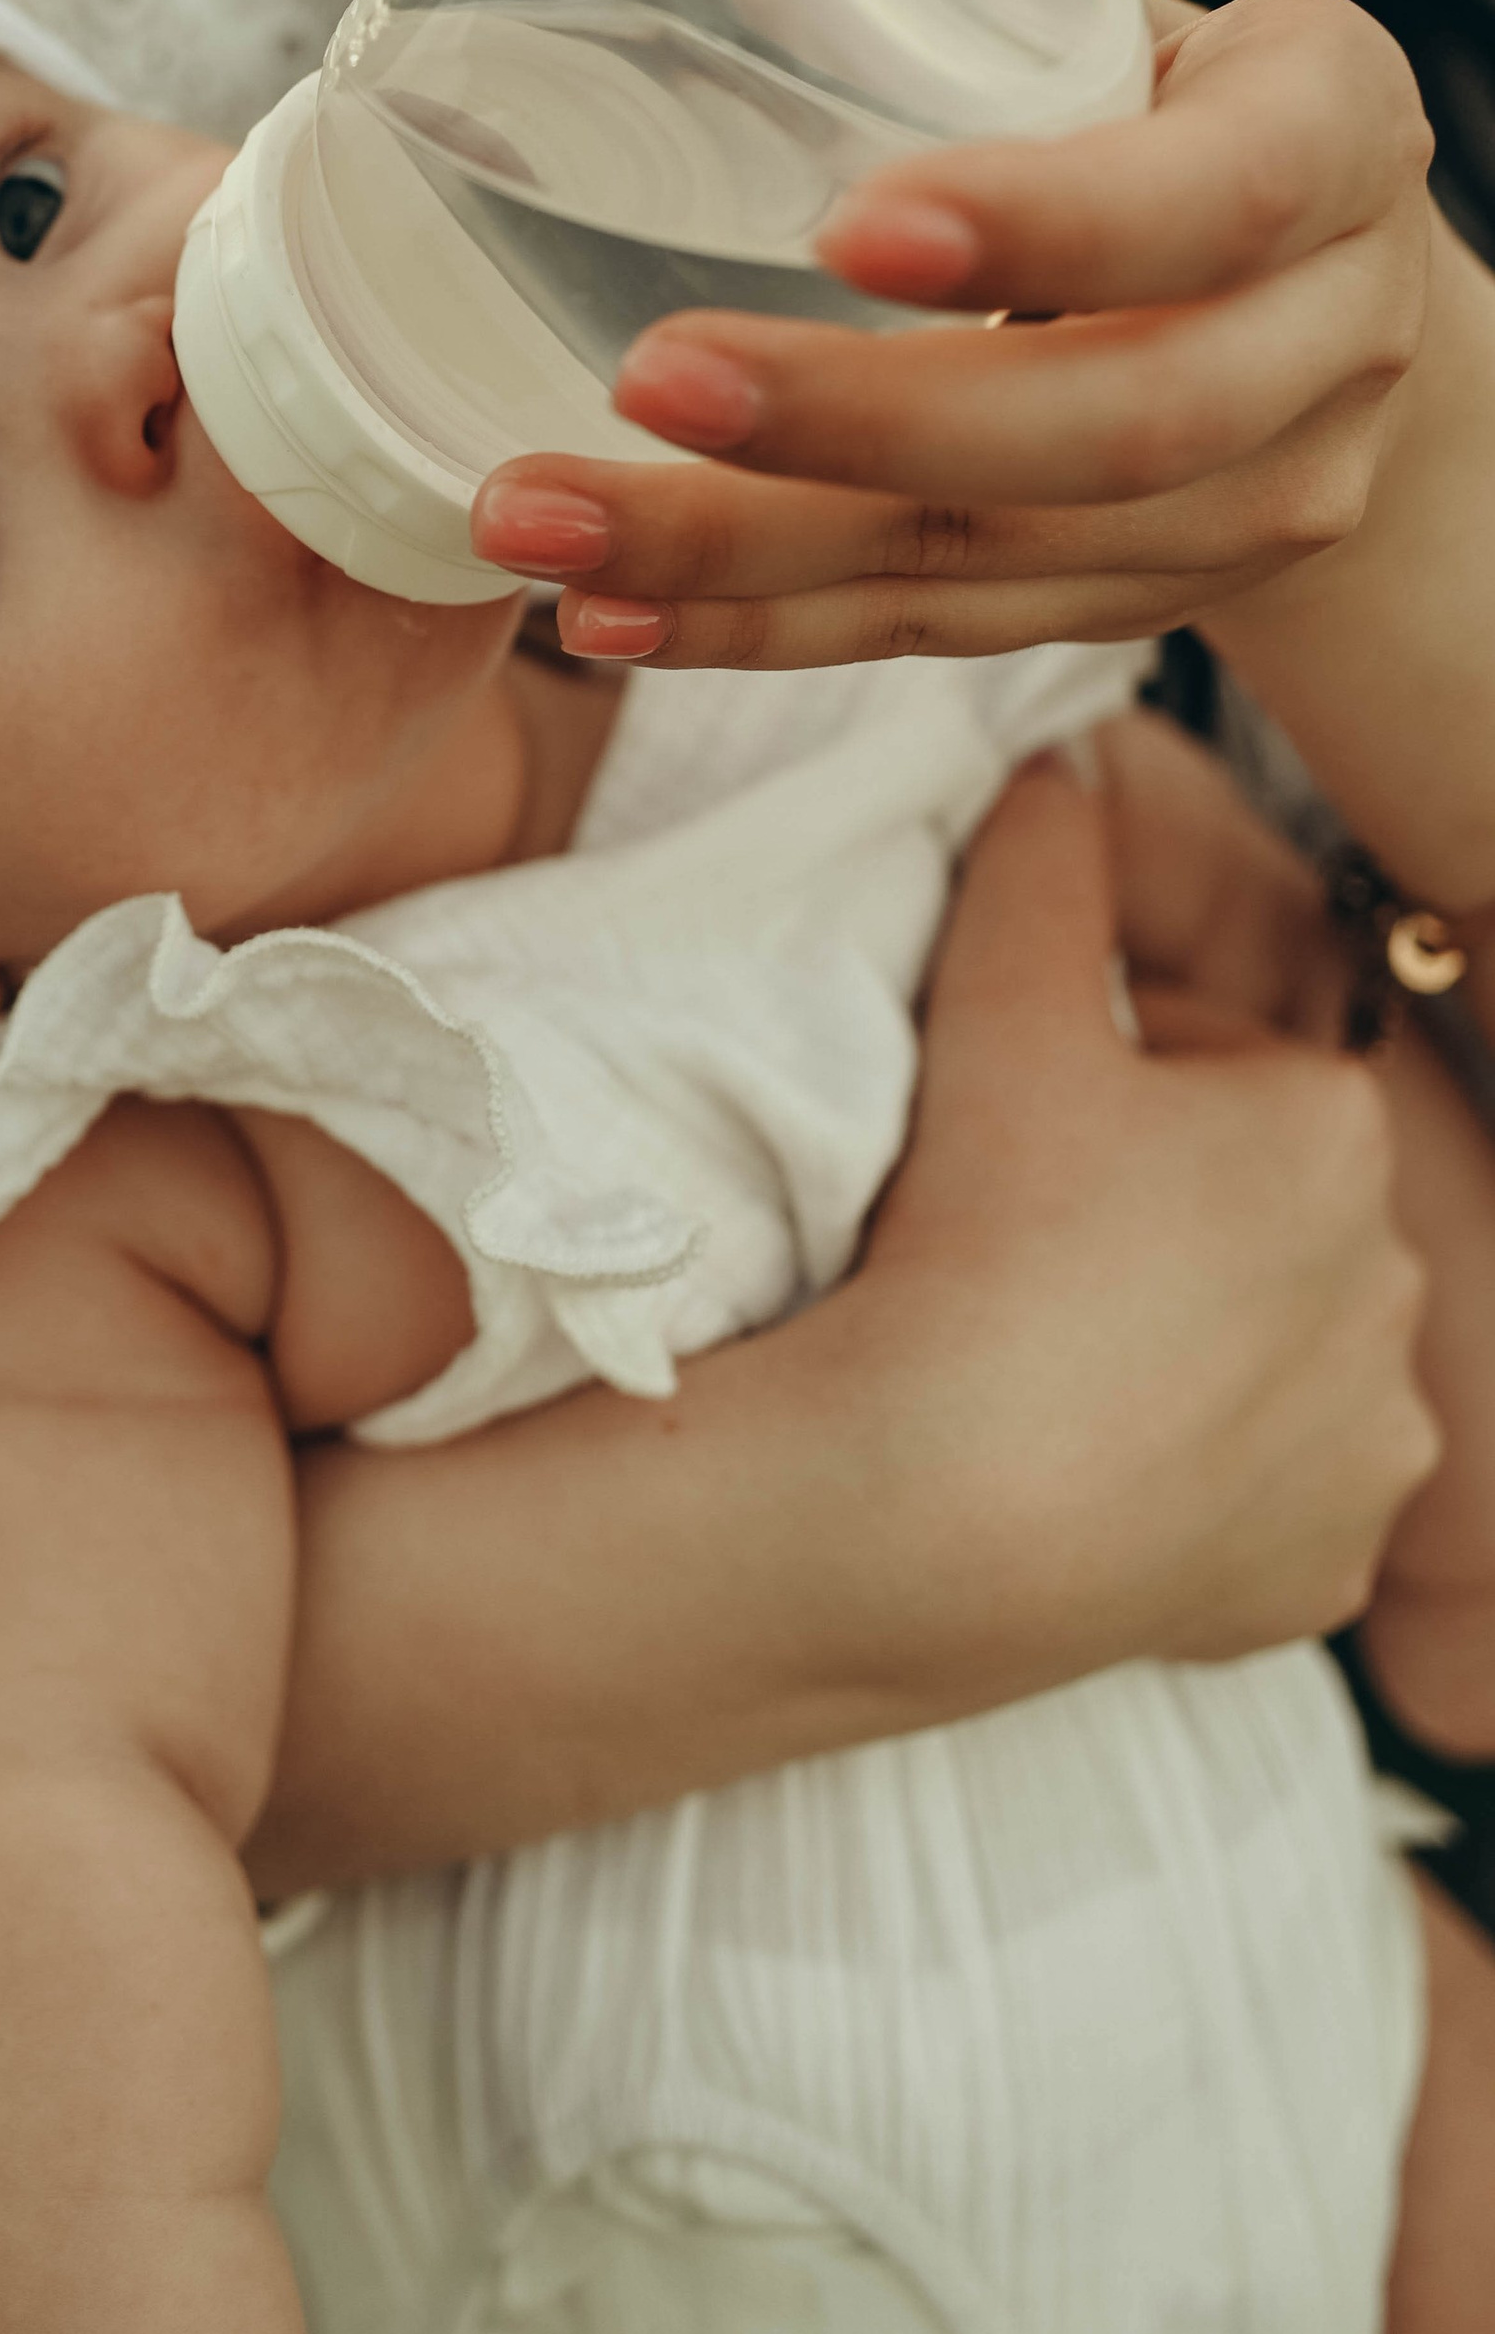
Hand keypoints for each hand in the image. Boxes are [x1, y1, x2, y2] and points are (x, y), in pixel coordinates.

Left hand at [471, 0, 1433, 668]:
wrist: (1322, 292)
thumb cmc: (1165, 103)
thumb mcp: (1121, 10)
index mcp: (1334, 137)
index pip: (1211, 197)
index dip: (1043, 224)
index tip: (848, 224)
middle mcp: (1328, 344)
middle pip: (1111, 427)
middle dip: (854, 422)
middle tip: (644, 376)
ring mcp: (1254, 505)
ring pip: (1000, 557)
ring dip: (745, 556)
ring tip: (542, 519)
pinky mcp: (1145, 605)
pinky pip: (940, 635)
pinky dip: (758, 632)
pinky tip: (605, 613)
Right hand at [852, 756, 1434, 1680]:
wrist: (942, 1502)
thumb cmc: (976, 1242)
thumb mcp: (994, 1007)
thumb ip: (1041, 868)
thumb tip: (1058, 769)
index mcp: (1327, 1128)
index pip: (1216, 1066)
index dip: (1108, 1083)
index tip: (1019, 1126)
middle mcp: (1391, 1279)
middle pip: (1253, 1213)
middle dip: (1161, 1213)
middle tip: (1017, 1241)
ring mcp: (1364, 1436)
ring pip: (1272, 1357)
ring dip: (1187, 1344)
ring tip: (1050, 1356)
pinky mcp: (1321, 1564)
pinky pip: (1263, 1500)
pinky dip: (1193, 1486)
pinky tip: (1094, 1467)